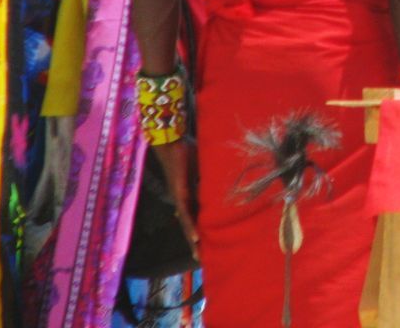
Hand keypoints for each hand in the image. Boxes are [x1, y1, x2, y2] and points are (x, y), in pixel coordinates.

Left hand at [151, 140, 199, 262]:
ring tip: (198, 254)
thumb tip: (229, 179)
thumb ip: (211, 175)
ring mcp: (179, 197)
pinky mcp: (179, 193)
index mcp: (190, 194)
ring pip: (186, 223)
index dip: (201, 229)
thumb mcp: (203, 166)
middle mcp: (183, 199)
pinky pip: (186, 213)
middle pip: (190, 224)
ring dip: (192, 240)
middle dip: (195, 242)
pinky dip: (190, 226)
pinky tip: (195, 237)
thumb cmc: (186, 150)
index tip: (207, 244)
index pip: (196, 215)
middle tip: (202, 259)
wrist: (171, 140)